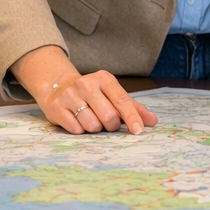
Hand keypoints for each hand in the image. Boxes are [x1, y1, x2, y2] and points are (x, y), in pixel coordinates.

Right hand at [10, 45, 158, 135]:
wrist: (56, 87)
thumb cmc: (91, 94)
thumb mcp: (111, 94)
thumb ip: (132, 107)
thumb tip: (153, 120)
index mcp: (104, 79)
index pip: (122, 100)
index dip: (132, 117)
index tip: (138, 130)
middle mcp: (86, 84)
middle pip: (108, 116)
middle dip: (111, 126)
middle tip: (108, 123)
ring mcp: (70, 96)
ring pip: (92, 125)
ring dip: (95, 129)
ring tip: (90, 119)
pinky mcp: (57, 108)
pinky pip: (76, 130)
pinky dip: (80, 130)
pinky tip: (77, 121)